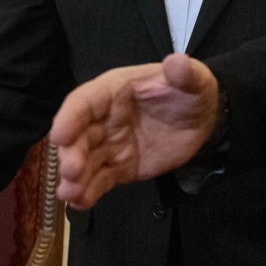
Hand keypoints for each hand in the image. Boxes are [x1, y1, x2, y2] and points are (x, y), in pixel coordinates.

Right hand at [50, 53, 219, 209]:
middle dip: (71, 154)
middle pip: (78, 136)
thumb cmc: (191, 92)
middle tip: (72, 172)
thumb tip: (178, 61)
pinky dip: (89, 192)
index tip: (60, 136)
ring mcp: (111, 145)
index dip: (70, 117)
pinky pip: (100, 180)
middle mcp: (105, 118)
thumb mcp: (193, 79)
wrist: (205, 120)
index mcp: (115, 90)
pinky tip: (81, 203)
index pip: (85, 101)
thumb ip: (184, 74)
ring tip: (71, 194)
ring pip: (85, 161)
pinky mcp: (120, 167)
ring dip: (75, 178)